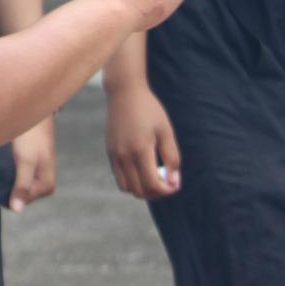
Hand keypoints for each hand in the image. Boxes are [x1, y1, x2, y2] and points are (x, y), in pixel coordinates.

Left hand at [7, 117, 56, 211]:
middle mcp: (42, 184)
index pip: (17, 202)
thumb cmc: (31, 136)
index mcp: (46, 187)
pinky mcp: (28, 165)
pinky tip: (0, 161)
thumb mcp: (25, 161)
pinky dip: (5, 170)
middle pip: (16, 194)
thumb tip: (16, 210)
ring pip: (14, 184)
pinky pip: (14, 175)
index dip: (4, 193)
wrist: (35, 112)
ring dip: (4, 177)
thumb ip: (22, 186)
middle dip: (5, 185)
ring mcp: (35, 175)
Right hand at [106, 83, 181, 200]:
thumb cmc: (149, 110)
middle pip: (139, 191)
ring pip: (127, 188)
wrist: (124, 92)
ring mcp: (114, 154)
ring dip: (142, 189)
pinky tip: (142, 169)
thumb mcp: (166, 131)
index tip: (175, 184)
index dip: (166, 190)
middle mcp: (124, 155)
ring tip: (154, 178)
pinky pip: (119, 177)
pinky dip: (132, 180)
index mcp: (140, 150)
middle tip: (166, 183)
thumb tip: (174, 182)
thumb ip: (171, 158)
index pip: (153, 184)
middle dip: (156, 193)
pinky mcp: (110, 152)